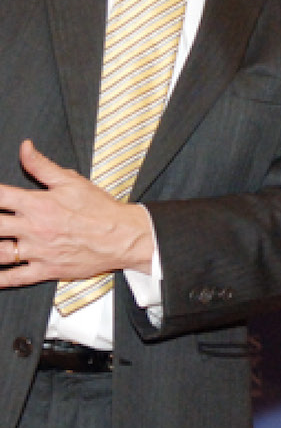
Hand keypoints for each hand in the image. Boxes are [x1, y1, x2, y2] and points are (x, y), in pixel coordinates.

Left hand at [0, 140, 153, 285]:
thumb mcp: (71, 180)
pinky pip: (16, 278)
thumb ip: (42, 165)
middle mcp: (34, 228)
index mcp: (38, 204)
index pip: (0, 197)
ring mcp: (38, 251)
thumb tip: (25, 148)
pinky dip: (1, 279)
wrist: (122, 236)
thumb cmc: (99, 209)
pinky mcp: (46, 270)